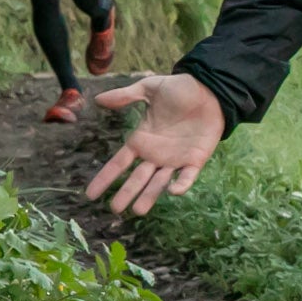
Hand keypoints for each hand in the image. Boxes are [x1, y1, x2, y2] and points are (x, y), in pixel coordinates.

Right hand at [85, 72, 226, 213]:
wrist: (211, 89)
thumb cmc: (180, 89)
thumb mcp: (149, 89)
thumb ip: (125, 96)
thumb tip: (97, 99)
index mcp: (142, 140)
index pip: (119, 163)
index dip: (106, 178)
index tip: (91, 194)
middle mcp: (156, 154)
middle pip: (137, 178)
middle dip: (126, 193)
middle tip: (115, 209)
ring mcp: (176, 159)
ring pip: (159, 182)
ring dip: (150, 196)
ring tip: (138, 211)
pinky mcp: (196, 159)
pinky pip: (187, 176)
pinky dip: (181, 185)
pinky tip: (173, 191)